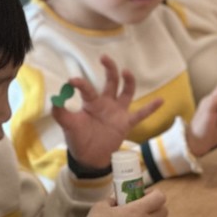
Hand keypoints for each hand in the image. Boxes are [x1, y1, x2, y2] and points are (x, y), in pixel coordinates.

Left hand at [56, 55, 162, 169]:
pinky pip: (141, 114)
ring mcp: (118, 112)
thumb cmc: (78, 139)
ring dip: (128, 81)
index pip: (87, 89)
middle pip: (111, 82)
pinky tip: (161, 100)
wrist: (90, 158)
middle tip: (105, 58)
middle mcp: (106, 103)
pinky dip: (151, 108)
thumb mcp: (68, 126)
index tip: (72, 80)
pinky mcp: (126, 123)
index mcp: (91, 102)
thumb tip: (55, 98)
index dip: (80, 84)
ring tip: (126, 72)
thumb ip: (61, 113)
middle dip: (109, 69)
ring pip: (126, 92)